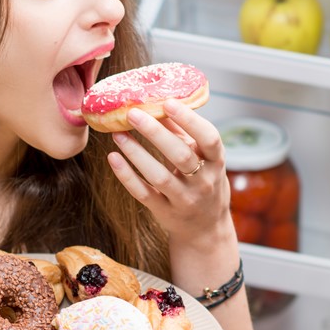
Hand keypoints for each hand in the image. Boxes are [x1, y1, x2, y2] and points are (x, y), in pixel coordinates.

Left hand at [106, 100, 233, 249]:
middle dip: (155, 133)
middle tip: (133, 113)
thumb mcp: (203, 158)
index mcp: (216, 162)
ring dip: (136, 153)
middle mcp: (203, 182)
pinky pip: (143, 193)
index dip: (190, 120)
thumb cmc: (203, 181)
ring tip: (118, 134)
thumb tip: (159, 102)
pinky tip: (113, 158)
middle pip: (180, 155)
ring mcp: (184, 199)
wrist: (206, 227)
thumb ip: (182, 132)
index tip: (169, 102)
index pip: (209, 139)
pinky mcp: (164, 212)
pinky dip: (127, 176)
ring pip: (159, 176)